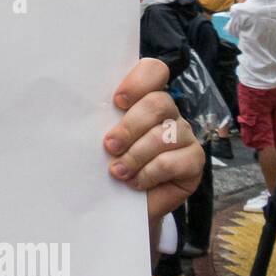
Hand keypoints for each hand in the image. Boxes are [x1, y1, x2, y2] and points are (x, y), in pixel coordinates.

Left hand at [106, 59, 204, 223]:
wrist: (124, 204)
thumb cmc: (111, 164)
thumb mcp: (104, 141)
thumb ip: (102, 122)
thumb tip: (81, 114)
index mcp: (146, 99)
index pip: (154, 71)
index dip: (138, 81)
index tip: (117, 101)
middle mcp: (169, 113)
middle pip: (158, 103)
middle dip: (129, 127)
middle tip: (110, 146)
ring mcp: (184, 135)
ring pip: (164, 134)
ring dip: (136, 155)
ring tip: (118, 171)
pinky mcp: (194, 161)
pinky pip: (173, 161)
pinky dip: (149, 173)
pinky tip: (135, 182)